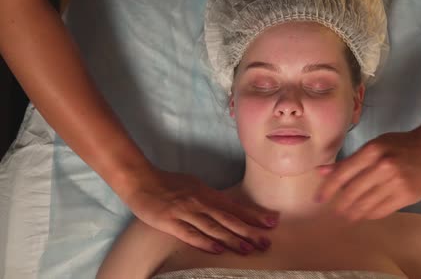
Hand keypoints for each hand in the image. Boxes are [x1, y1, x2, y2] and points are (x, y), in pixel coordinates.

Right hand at [121, 168, 279, 254]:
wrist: (140, 179)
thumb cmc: (168, 183)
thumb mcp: (194, 186)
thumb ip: (210, 198)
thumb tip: (227, 207)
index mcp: (207, 193)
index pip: (235, 207)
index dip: (254, 215)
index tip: (271, 222)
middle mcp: (200, 202)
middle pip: (229, 219)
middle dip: (249, 231)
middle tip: (266, 242)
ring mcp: (186, 212)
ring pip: (213, 228)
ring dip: (232, 239)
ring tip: (249, 249)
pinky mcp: (170, 221)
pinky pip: (190, 234)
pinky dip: (205, 242)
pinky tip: (218, 250)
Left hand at [314, 127, 420, 221]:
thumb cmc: (402, 145)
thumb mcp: (375, 146)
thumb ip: (349, 161)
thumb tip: (321, 171)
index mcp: (371, 151)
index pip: (343, 174)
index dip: (328, 189)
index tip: (318, 199)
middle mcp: (382, 167)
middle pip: (352, 192)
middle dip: (340, 205)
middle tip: (333, 211)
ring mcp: (395, 183)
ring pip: (366, 204)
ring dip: (353, 213)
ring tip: (346, 216)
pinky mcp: (406, 196)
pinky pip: (381, 210)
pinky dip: (370, 214)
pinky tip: (364, 215)